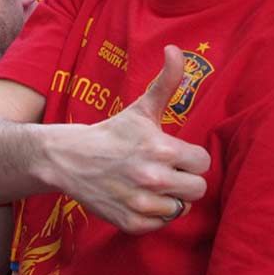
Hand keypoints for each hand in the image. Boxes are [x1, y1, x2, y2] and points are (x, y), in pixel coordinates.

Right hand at [45, 46, 210, 233]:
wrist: (70, 159)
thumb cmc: (114, 133)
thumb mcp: (142, 108)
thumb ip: (167, 81)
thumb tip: (175, 49)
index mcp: (161, 148)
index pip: (203, 162)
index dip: (192, 158)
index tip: (177, 154)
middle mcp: (153, 178)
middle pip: (198, 189)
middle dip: (186, 180)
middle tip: (169, 170)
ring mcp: (141, 203)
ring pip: (181, 209)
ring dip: (171, 198)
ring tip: (154, 184)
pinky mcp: (130, 222)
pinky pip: (161, 225)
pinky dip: (155, 215)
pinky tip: (142, 198)